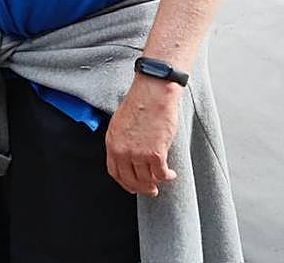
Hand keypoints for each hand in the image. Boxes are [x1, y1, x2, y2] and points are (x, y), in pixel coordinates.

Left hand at [105, 75, 180, 195]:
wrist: (152, 94)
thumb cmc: (139, 103)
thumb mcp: (120, 123)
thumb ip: (122, 141)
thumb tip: (128, 155)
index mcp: (112, 143)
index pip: (115, 172)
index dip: (125, 183)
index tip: (133, 186)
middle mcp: (123, 151)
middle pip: (131, 180)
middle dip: (142, 188)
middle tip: (151, 190)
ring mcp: (138, 154)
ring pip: (147, 179)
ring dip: (157, 181)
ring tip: (164, 177)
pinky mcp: (155, 154)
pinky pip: (161, 174)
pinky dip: (167, 176)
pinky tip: (171, 174)